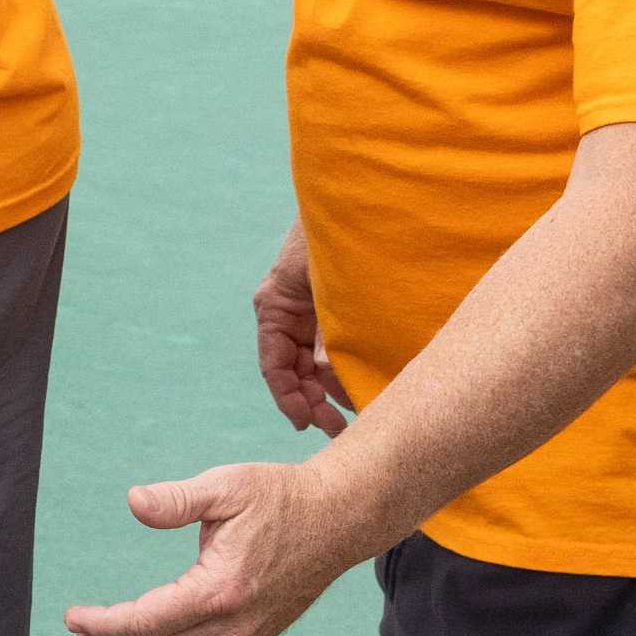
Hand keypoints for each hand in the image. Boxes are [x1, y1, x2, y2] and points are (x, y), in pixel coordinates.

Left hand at [62, 460, 359, 635]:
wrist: (338, 519)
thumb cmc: (280, 497)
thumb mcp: (227, 486)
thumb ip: (176, 499)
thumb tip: (133, 501)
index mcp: (220, 591)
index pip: (145, 623)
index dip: (102, 624)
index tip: (72, 617)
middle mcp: (234, 626)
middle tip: (77, 630)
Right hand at [252, 230, 344, 435]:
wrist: (361, 206)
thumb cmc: (338, 241)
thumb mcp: (329, 291)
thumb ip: (328, 336)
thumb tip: (331, 381)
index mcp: (275, 306)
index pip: (274, 366)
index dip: (288, 399)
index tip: (307, 423)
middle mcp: (288, 314)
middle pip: (295, 371)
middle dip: (313, 402)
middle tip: (338, 429)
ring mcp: (311, 314)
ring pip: (314, 365)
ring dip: (330, 390)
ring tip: (354, 414)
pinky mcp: (332, 312)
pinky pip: (332, 349)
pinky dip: (342, 369)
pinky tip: (361, 386)